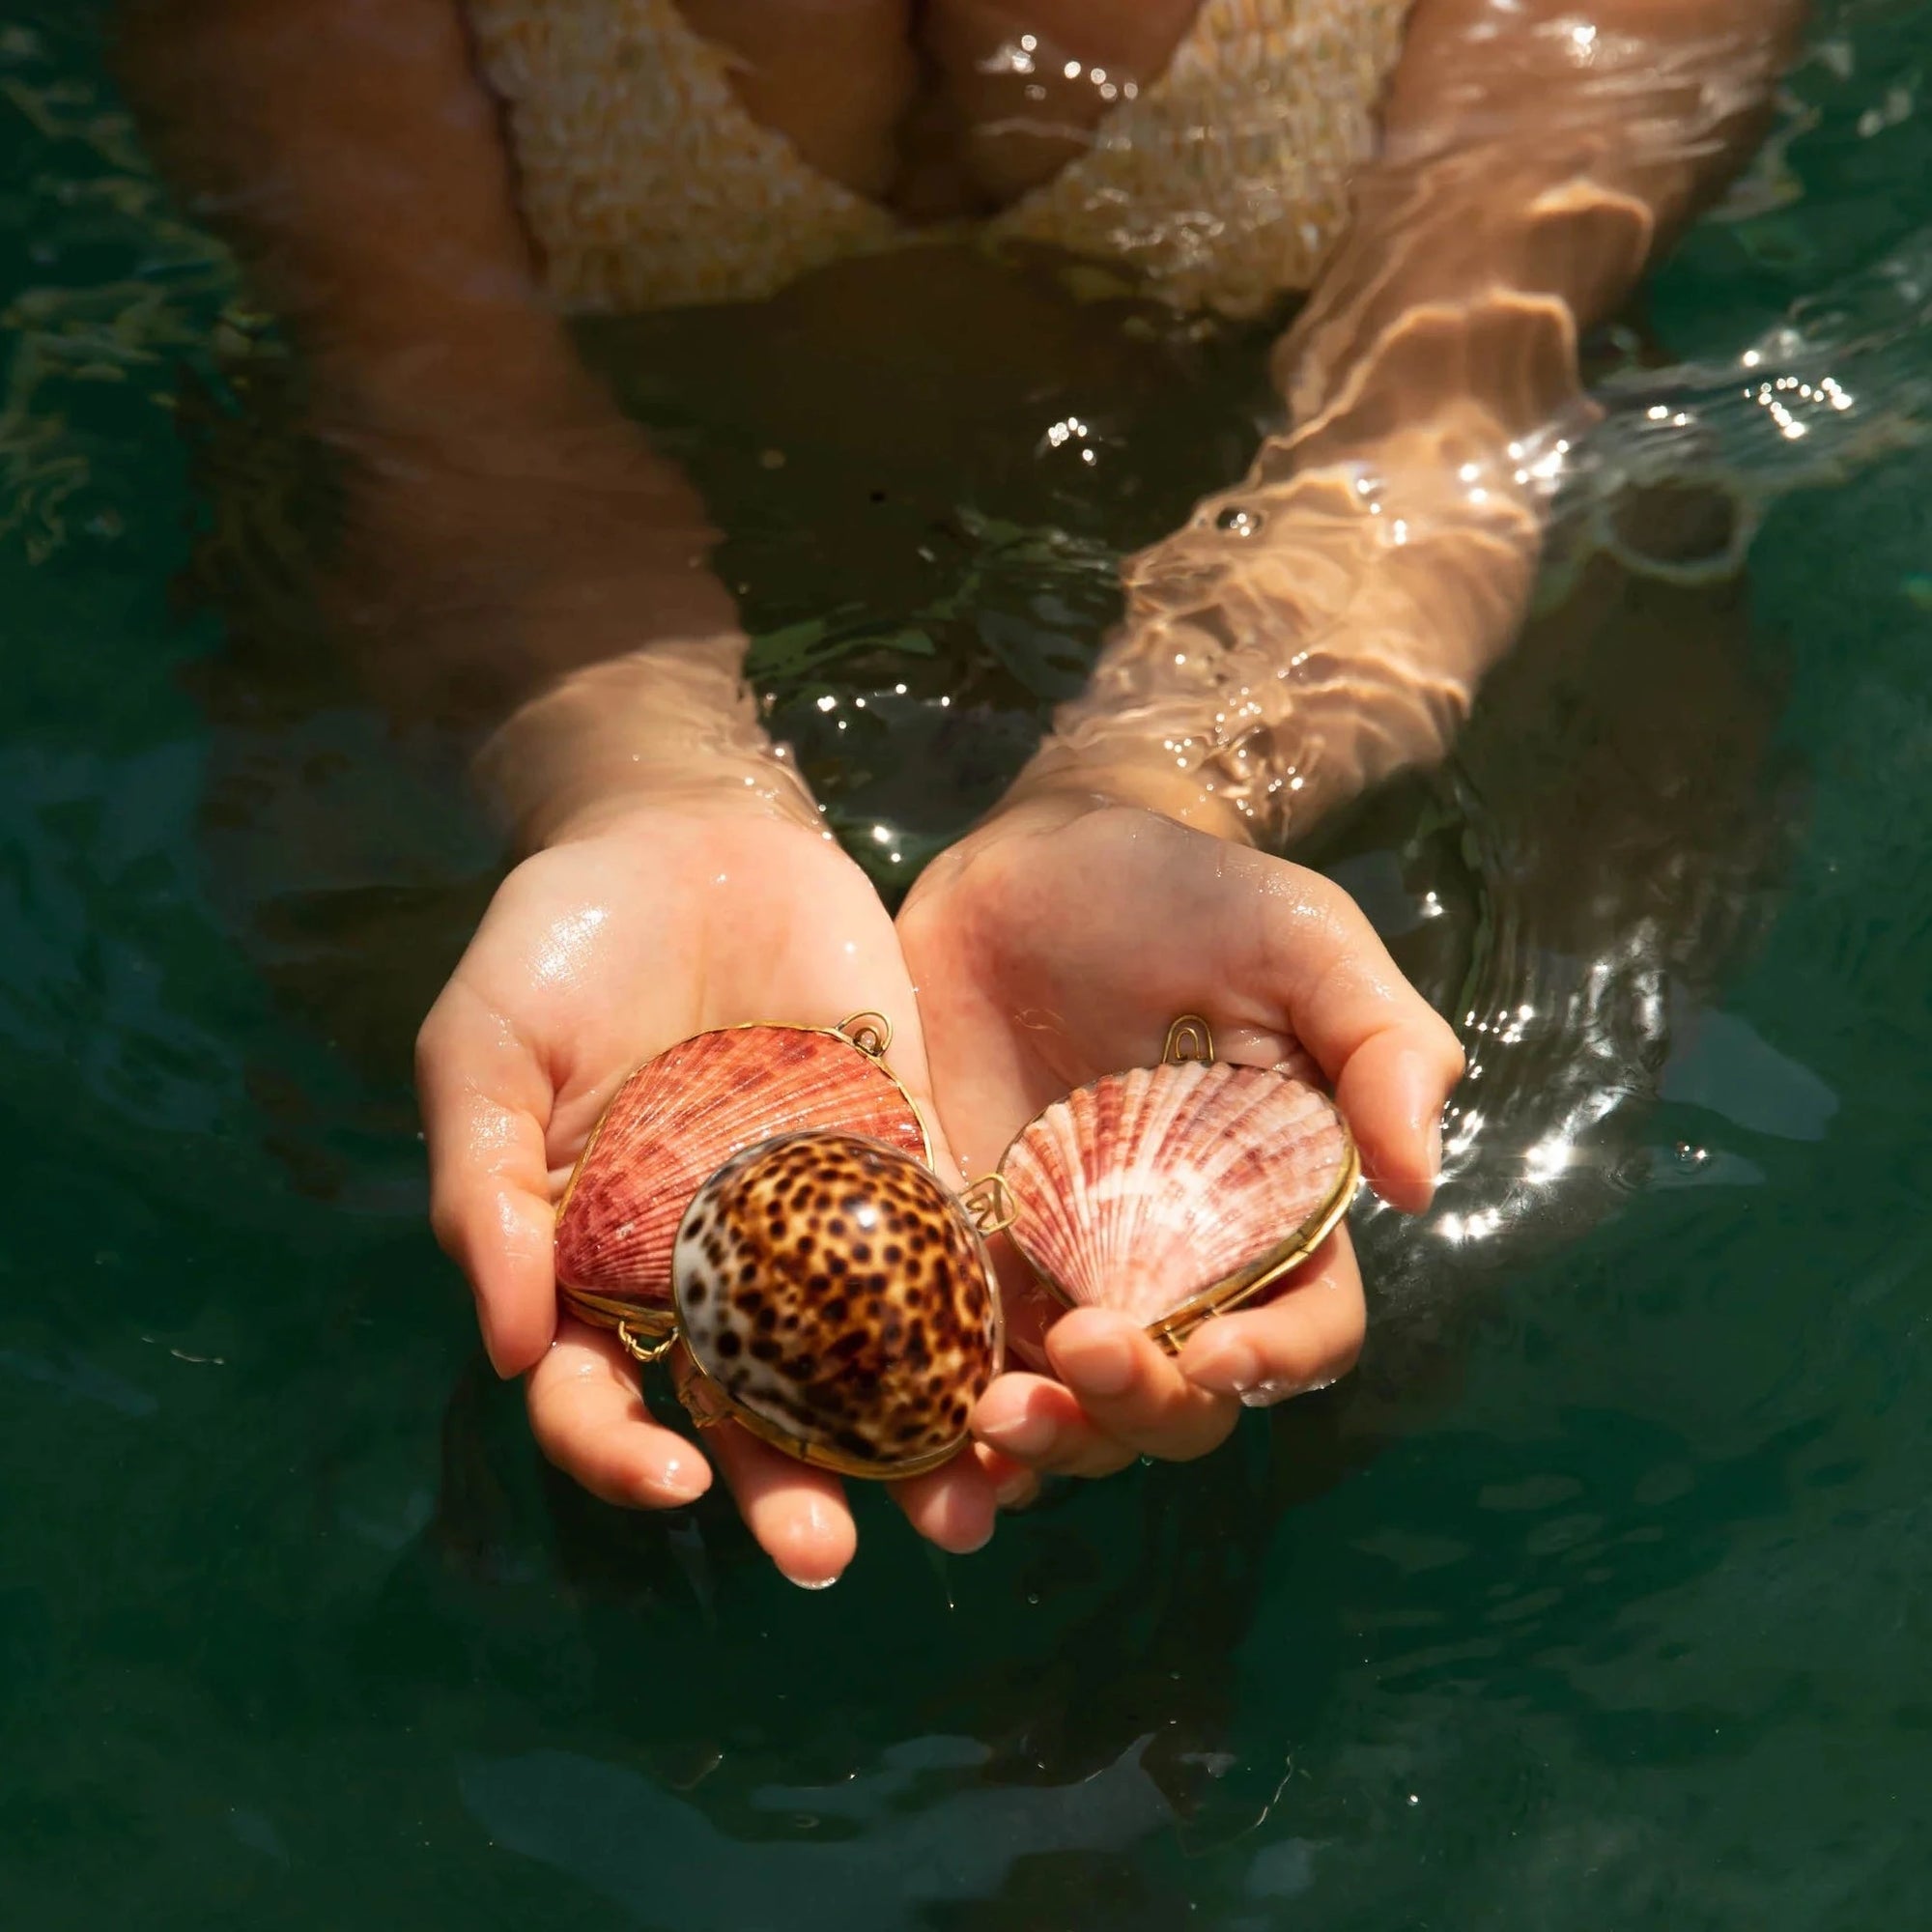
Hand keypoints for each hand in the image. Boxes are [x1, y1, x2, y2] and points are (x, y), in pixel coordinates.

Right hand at [416, 799, 1015, 1586]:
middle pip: (746, 1411)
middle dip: (786, 1492)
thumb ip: (487, 1191)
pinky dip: (978, 1316)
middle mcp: (710, 1263)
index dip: (620, 1458)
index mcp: (596, 1262)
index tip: (673, 1486)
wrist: (685, 829)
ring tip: (964, 1513)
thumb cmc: (559, 941)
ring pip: (858, 1357)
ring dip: (906, 1443)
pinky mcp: (900, 1146)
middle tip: (827, 1557)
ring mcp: (809, 1213)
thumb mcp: (484, 1050)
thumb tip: (510, 1351)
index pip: (600, 1396)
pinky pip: (942, 1244)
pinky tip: (1021, 1378)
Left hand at [897, 794, 1463, 1483]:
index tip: (1220, 1354)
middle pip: (1185, 1401)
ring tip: (993, 1419)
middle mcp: (1176, 1268)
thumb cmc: (1188, 896)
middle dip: (1142, 1409)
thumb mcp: (1303, 941)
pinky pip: (958, 1364)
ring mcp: (1063, 1272)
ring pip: (1073, 1409)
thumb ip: (1383, 1044)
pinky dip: (939, 1421)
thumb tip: (1419, 1186)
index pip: (1306, 1329)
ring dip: (1045, 1442)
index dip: (1276, 1362)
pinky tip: (915, 1426)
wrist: (1030, 866)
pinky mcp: (963, 1252)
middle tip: (1079, 1356)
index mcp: (1275, 1215)